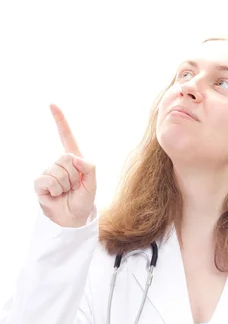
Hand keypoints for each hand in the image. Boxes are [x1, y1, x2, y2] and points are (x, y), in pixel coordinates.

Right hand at [34, 104, 96, 226]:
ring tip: (65, 192)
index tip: (52, 104)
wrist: (72, 219)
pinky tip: (55, 194)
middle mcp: (60, 163)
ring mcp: (49, 171)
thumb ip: (89, 168)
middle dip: (74, 176)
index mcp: (74, 160)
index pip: (66, 137)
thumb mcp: (92, 184)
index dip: (60, 121)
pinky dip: (55, 189)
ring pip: (59, 171)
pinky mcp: (40, 182)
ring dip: (66, 185)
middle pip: (67, 158)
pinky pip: (48, 179)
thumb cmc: (83, 201)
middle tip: (73, 187)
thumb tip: (74, 158)